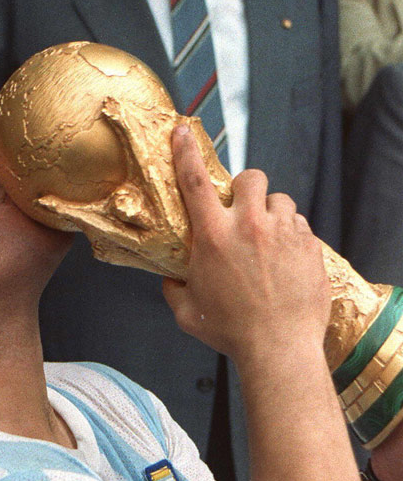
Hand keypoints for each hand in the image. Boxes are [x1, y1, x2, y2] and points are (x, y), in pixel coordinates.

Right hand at [163, 125, 330, 364]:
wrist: (280, 349)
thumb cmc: (230, 333)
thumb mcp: (187, 312)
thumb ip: (174, 289)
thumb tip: (170, 280)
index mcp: (213, 236)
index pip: (194, 180)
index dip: (185, 151)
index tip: (182, 131)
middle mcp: (249, 226)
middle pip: (250, 177)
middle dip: (246, 186)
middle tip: (244, 208)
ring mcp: (283, 233)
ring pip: (280, 200)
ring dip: (272, 213)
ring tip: (269, 240)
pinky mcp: (310, 246)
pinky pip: (301, 226)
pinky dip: (292, 236)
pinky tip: (286, 260)